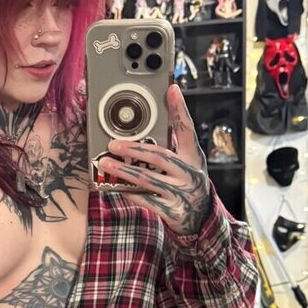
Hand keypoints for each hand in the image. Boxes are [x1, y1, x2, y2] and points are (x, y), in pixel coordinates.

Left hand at [98, 85, 211, 235]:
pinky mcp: (172, 211)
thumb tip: (141, 132)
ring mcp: (181, 193)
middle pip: (159, 156)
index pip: (186, 129)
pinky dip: (129, 192)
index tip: (172, 89)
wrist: (202, 218)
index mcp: (194, 157)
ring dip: (123, 171)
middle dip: (133, 149)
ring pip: (148, 179)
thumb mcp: (187, 163)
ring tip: (105, 164)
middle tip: (113, 144)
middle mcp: (189, 173)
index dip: (179, 109)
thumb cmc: (187, 183)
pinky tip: (115, 186)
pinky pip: (146, 200)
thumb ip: (170, 148)